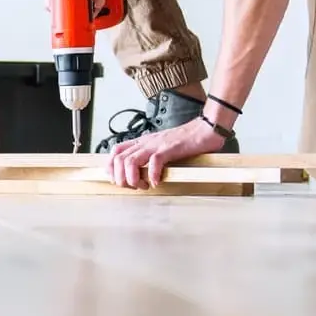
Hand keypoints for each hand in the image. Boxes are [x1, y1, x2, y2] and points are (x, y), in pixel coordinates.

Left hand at [107, 118, 225, 188]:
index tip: (117, 180)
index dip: (110, 166)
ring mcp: (157, 145)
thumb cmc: (186, 141)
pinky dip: (152, 175)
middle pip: (118, 159)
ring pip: (130, 161)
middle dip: (120, 178)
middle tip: (132, 187)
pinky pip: (154, 162)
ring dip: (132, 178)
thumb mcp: (161, 147)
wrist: (205, 129)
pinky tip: (156, 182)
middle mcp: (146, 142)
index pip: (116, 151)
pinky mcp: (170, 148)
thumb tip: (140, 173)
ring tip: (142, 186)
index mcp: (142, 142)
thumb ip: (150, 156)